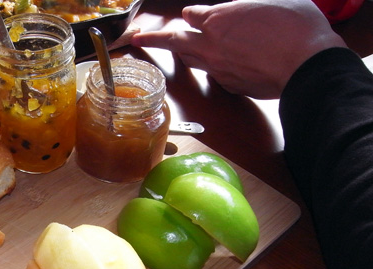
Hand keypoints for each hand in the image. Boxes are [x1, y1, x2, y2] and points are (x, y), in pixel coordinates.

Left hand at [131, 0, 346, 97]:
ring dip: (186, 54)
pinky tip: (225, 66)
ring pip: (192, 60)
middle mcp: (211, 43)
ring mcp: (217, 68)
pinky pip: (216, 74)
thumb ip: (249, 10)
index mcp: (219, 18)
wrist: (307, 64)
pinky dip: (217, 68)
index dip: (192, 15)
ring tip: (178, 51)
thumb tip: (244, 15)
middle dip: (153, 38)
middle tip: (137, 39)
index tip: (189, 15)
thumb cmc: (296, 27)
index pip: (192, 15)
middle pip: (174, 40)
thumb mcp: (273, 4)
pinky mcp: (229, 85)